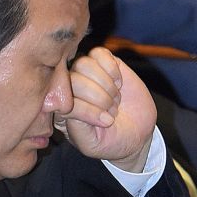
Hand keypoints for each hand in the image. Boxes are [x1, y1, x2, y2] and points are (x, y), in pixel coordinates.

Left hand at [55, 47, 156, 171]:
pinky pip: (99, 53)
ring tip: (115, 98)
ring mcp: (85, 74)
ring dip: (105, 83)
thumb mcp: (91, 144)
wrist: (136, 134)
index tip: (107, 122)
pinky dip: (111, 68)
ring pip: (84, 63)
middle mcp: (69, 89)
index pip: (62, 99)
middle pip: (73, 78)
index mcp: (60, 109)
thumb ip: (76, 128)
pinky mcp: (103, 64)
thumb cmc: (109, 142)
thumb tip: (71, 108)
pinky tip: (118, 82)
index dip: (87, 109)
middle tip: (113, 111)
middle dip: (98, 97)